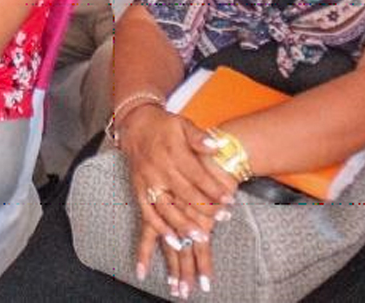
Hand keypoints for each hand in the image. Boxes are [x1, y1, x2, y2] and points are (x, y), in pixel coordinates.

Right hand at [120, 105, 235, 296]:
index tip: (229, 200)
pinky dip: (160, 228)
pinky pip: (148, 213)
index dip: (214, 188)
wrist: (135, 125)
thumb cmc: (164, 126)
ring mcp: (147, 181)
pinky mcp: (138, 190)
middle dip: (205, 208)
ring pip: (165, 207)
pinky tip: (173, 240)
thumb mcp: (183, 124)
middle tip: (223, 218)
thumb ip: (199, 137)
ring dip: (183, 224)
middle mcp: (159, 168)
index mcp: (172, 151)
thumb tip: (216, 146)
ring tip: (200, 237)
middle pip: (184, 193)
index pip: (196, 174)